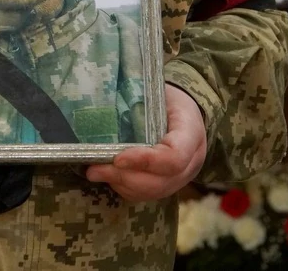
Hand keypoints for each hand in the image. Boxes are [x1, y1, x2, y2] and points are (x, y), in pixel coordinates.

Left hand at [85, 84, 205, 200]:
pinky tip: (109, 176)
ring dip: (121, 184)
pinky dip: (125, 188)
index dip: (145, 161)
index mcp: (192, 132)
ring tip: (95, 172)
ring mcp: (182, 176)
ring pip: (153, 192)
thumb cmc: (168, 97)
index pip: (174, 157)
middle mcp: (192, 161)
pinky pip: (147, 195)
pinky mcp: (170, 185)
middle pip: (161, 182)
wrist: (185, 110)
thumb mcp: (159, 91)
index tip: (117, 158)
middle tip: (94, 169)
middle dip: (124, 177)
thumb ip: (138, 103)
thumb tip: (100, 108)